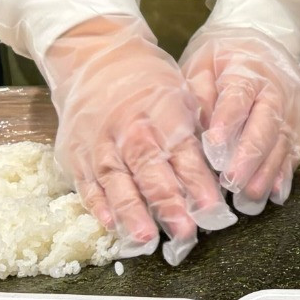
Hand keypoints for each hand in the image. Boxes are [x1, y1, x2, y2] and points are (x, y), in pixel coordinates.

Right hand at [44, 15, 234, 265]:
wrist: (94, 60)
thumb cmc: (148, 83)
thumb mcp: (180, 95)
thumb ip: (196, 134)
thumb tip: (223, 171)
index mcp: (162, 111)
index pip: (182, 150)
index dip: (198, 181)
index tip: (213, 207)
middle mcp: (130, 128)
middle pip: (149, 168)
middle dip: (168, 202)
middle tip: (186, 232)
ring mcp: (99, 143)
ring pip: (116, 180)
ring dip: (132, 211)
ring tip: (146, 239)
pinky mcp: (77, 155)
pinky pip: (87, 183)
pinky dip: (98, 205)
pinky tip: (112, 225)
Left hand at [181, 26, 299, 215]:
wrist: (265, 38)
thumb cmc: (223, 55)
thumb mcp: (202, 63)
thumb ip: (199, 96)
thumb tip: (199, 135)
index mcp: (246, 69)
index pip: (238, 96)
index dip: (228, 122)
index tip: (215, 148)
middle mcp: (276, 89)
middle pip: (266, 124)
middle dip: (250, 157)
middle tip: (232, 183)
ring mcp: (292, 107)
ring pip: (283, 141)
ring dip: (268, 173)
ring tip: (251, 198)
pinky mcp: (299, 122)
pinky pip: (294, 150)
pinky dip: (285, 174)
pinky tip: (275, 194)